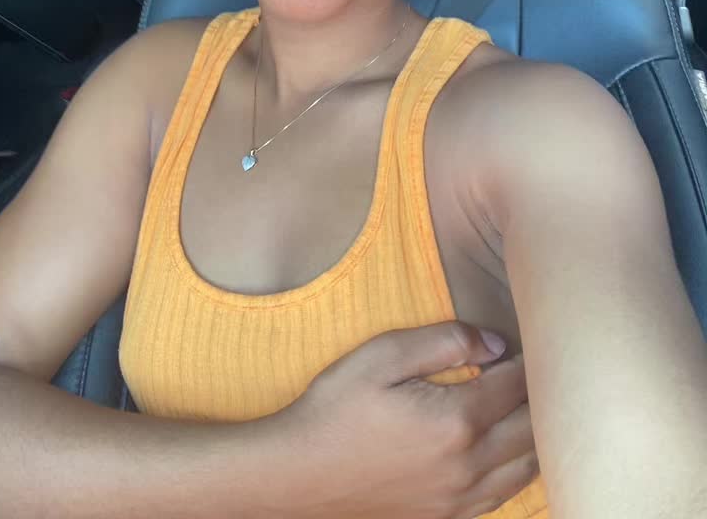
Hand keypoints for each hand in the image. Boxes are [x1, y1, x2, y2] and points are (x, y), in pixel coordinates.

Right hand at [277, 322, 537, 517]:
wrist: (298, 473)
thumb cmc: (336, 407)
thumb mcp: (383, 356)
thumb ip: (444, 342)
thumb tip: (495, 343)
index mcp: (457, 421)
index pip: (517, 385)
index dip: (528, 357)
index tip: (528, 338)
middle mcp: (468, 466)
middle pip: (534, 429)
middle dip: (541, 394)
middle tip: (535, 366)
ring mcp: (461, 498)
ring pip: (527, 467)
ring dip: (536, 433)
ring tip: (528, 402)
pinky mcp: (449, 517)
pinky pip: (504, 495)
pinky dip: (519, 467)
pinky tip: (508, 446)